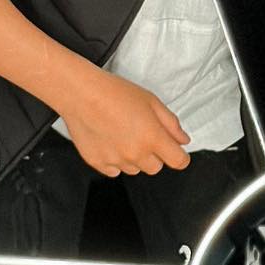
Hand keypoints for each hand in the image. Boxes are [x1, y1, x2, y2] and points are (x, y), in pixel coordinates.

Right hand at [59, 69, 190, 176]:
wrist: (81, 93)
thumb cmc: (115, 93)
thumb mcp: (151, 101)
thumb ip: (171, 124)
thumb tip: (182, 140)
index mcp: (153, 138)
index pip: (178, 161)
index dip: (180, 156)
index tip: (175, 151)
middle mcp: (135, 154)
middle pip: (155, 167)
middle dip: (154, 154)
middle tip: (143, 134)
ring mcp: (116, 161)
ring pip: (134, 169)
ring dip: (134, 157)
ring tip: (123, 134)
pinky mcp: (98, 163)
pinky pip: (114, 170)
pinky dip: (115, 160)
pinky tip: (110, 141)